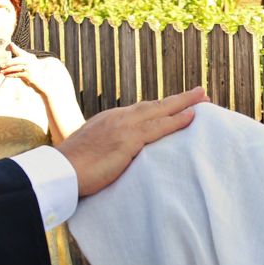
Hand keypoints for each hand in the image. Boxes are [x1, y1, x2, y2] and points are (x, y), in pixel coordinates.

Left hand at [0, 47, 64, 97]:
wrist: (44, 84)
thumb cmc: (35, 76)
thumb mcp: (29, 68)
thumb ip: (22, 63)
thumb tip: (13, 58)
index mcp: (31, 58)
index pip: (22, 52)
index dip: (16, 48)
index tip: (10, 44)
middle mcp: (31, 61)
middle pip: (17, 60)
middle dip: (8, 62)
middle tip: (1, 65)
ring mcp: (30, 68)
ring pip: (16, 67)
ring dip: (8, 70)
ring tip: (2, 71)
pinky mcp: (29, 75)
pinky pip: (18, 74)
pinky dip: (11, 75)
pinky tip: (7, 76)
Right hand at [56, 88, 205, 195]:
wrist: (59, 172)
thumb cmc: (71, 169)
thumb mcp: (89, 152)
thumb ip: (104, 149)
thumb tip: (113, 157)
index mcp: (108, 120)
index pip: (141, 111)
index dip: (160, 107)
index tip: (175, 104)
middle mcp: (118, 118)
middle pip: (154, 105)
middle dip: (178, 99)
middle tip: (200, 93)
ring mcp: (123, 127)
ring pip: (160, 111)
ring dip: (184, 104)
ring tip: (204, 99)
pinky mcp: (127, 140)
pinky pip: (159, 128)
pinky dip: (177, 120)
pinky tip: (192, 117)